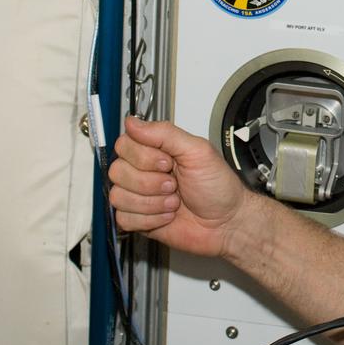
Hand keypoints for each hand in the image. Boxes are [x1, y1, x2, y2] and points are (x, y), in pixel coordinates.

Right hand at [109, 115, 247, 257]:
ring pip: (119, 196)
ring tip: (174, 201)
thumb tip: (133, 122)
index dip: (143, 156)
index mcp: (156, 151)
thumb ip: (165, 133)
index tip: (167, 162)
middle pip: (118, 171)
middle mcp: (144, 171)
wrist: (226, 222)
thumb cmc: (218, 186)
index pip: (124, 144)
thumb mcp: (197, 151)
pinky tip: (167, 215)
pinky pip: (124, 218)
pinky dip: (150, 219)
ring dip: (152, 202)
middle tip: (174, 184)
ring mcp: (140, 196)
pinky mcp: (138, 219)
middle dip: (150, 182)